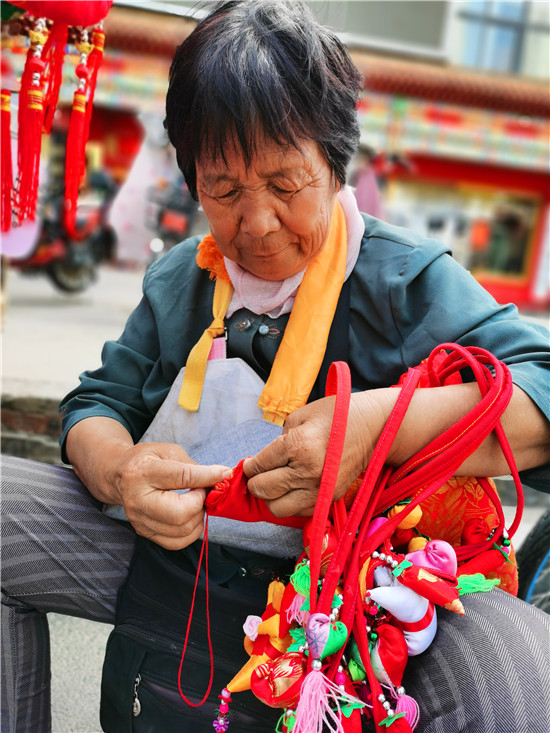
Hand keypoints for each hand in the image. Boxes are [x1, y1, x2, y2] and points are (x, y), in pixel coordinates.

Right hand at [112, 442, 227, 549]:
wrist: (118, 476)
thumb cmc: (146, 460)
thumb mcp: (168, 451)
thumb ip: (192, 466)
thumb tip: (219, 477)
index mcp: (142, 472)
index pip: (180, 477)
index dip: (206, 477)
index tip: (223, 474)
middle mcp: (138, 500)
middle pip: (179, 514)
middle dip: (200, 502)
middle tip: (202, 491)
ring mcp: (140, 520)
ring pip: (181, 531)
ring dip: (198, 516)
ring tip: (196, 501)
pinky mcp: (145, 533)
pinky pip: (176, 542)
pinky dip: (191, 531)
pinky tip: (191, 515)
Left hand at [244, 391, 387, 516]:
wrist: (372, 429)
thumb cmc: (335, 416)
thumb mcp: (300, 416)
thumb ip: (279, 438)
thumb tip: (265, 459)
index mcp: (297, 446)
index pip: (259, 465)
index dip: (249, 466)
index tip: (249, 465)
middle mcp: (307, 471)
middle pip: (263, 490)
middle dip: (255, 482)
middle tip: (257, 475)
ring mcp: (319, 488)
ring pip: (278, 508)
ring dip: (271, 497)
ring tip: (274, 484)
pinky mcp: (329, 498)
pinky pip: (299, 511)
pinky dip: (290, 503)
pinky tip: (293, 489)